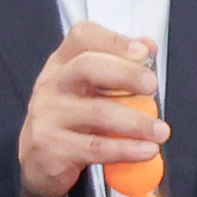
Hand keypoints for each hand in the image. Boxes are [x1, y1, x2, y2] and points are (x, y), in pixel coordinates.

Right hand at [16, 25, 171, 196]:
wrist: (37, 160)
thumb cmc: (70, 120)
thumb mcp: (88, 90)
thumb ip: (118, 67)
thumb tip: (147, 47)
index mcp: (62, 64)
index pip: (83, 36)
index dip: (115, 41)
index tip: (143, 52)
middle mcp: (52, 85)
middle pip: (87, 66)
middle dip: (127, 74)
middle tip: (152, 87)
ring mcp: (48, 116)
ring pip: (97, 112)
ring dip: (137, 122)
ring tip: (159, 131)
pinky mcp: (51, 147)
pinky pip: (96, 147)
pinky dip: (126, 149)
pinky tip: (145, 150)